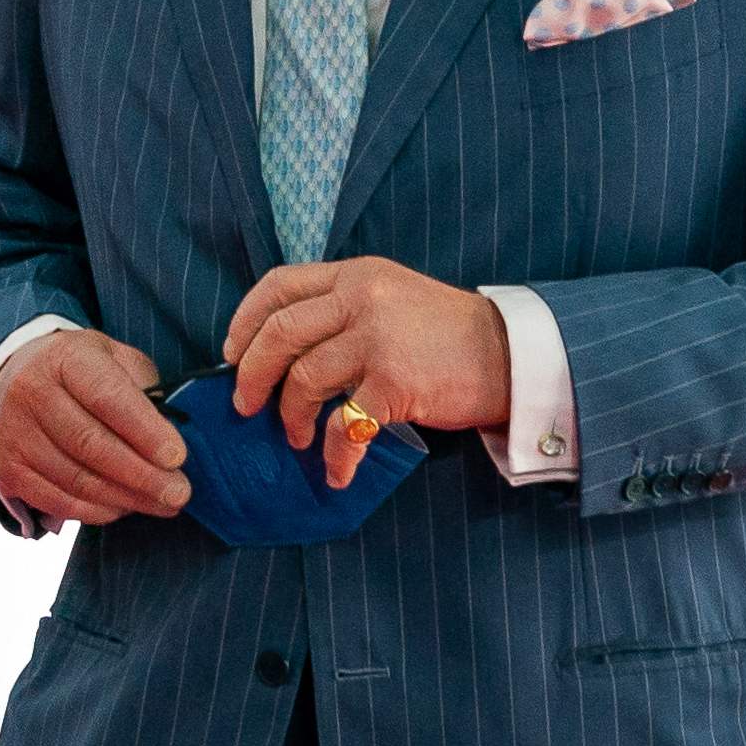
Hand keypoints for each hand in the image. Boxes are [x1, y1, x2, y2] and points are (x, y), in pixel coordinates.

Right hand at [0, 327, 189, 528]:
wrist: (12, 379)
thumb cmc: (77, 372)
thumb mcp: (113, 358)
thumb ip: (143, 388)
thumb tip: (171, 436)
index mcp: (65, 358)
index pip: (106, 396)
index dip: (144, 430)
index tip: (177, 457)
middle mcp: (32, 393)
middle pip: (90, 443)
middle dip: (142, 475)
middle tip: (178, 492)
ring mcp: (16, 434)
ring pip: (76, 479)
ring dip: (125, 498)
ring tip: (161, 504)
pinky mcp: (9, 470)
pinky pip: (58, 501)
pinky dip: (96, 512)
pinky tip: (122, 508)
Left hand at [221, 259, 512, 489]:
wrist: (513, 354)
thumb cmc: (449, 334)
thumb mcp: (392, 298)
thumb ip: (344, 310)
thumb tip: (283, 351)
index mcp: (356, 275)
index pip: (279, 286)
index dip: (245, 320)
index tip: (231, 352)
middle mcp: (362, 298)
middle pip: (279, 333)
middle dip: (251, 374)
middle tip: (246, 405)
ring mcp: (378, 338)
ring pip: (304, 379)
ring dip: (292, 416)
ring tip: (297, 437)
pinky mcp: (395, 381)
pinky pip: (345, 424)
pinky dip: (335, 453)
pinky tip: (337, 470)